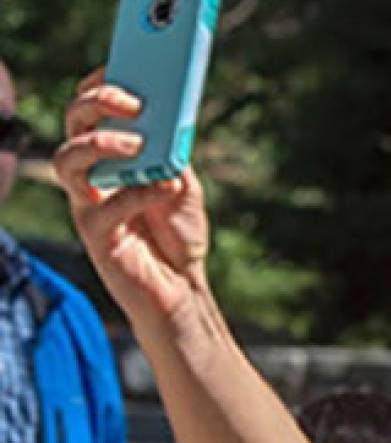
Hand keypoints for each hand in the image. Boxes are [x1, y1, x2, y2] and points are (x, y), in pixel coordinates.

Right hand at [53, 70, 212, 327]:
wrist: (183, 286)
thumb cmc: (180, 234)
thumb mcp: (185, 184)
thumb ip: (175, 154)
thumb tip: (174, 120)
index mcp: (110, 159)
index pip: (90, 112)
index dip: (97, 87)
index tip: (118, 69)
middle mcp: (92, 177)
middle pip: (72, 126)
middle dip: (96, 105)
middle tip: (131, 102)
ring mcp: (89, 204)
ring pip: (66, 162)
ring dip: (99, 144)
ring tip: (136, 144)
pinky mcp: (95, 236)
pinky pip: (102, 208)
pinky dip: (135, 193)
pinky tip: (163, 189)